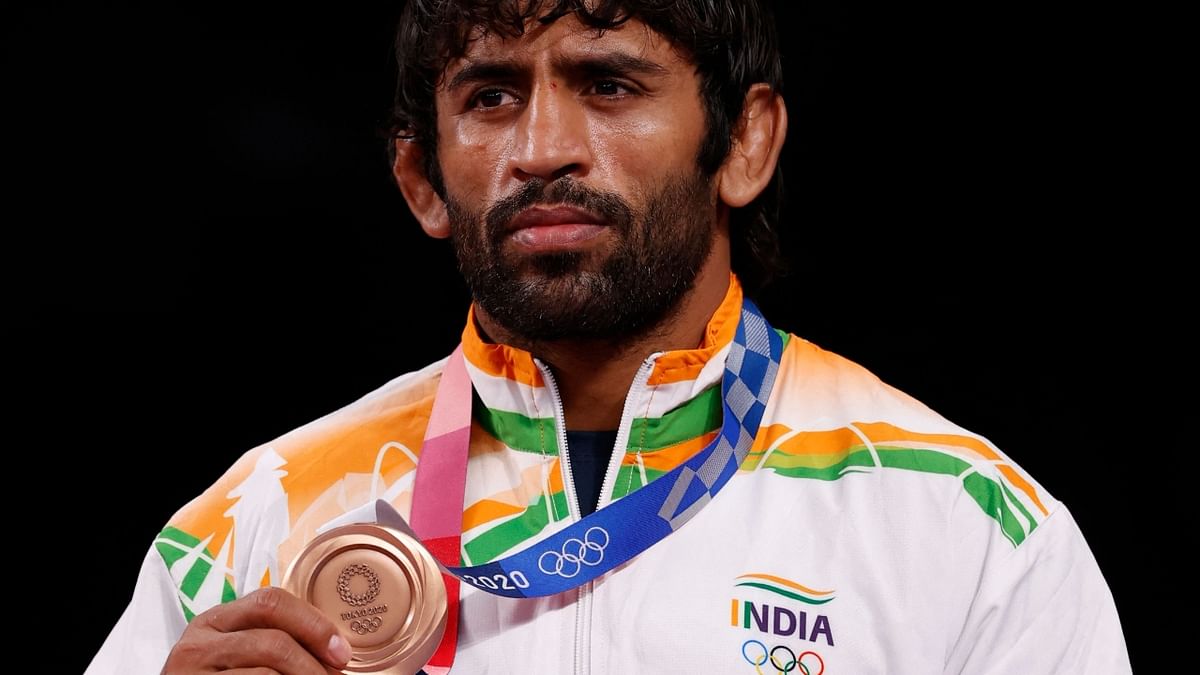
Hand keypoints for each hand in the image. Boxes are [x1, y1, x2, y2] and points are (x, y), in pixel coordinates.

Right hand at [161, 587, 352, 673]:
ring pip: (267, 674)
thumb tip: (332, 651)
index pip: (271, 601)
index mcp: (214, 621)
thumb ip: (270, 641)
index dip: (314, 624)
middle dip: (314, 662)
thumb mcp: (235, 654)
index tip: (341, 651)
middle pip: (274, 640)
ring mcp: (191, 673)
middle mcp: (198, 643)